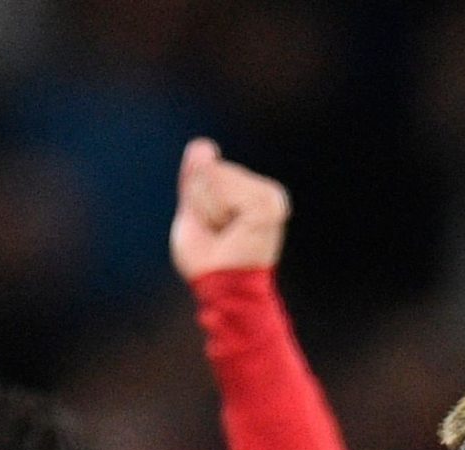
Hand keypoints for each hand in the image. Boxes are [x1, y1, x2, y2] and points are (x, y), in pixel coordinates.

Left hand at [169, 138, 289, 279]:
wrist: (222, 289)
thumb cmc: (208, 261)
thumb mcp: (193, 213)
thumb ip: (196, 180)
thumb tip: (203, 145)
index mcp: (253, 193)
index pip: (207, 168)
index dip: (196, 200)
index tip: (213, 230)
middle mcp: (267, 192)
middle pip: (210, 170)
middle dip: (201, 205)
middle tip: (218, 235)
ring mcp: (270, 197)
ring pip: (215, 177)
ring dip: (208, 211)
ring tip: (225, 236)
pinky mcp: (268, 205)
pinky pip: (224, 190)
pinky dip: (217, 212)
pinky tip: (232, 232)